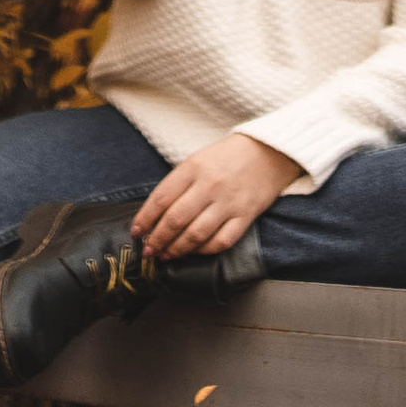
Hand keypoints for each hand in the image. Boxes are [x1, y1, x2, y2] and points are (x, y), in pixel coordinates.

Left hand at [132, 131, 301, 260]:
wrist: (269, 151)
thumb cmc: (228, 156)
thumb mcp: (198, 159)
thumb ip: (178, 183)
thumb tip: (155, 213)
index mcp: (193, 167)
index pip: (161, 198)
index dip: (145, 218)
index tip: (136, 231)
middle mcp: (209, 185)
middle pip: (175, 220)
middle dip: (157, 239)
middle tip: (149, 250)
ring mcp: (228, 202)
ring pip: (196, 234)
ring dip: (177, 249)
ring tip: (166, 254)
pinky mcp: (245, 216)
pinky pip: (221, 241)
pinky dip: (205, 251)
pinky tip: (195, 252)